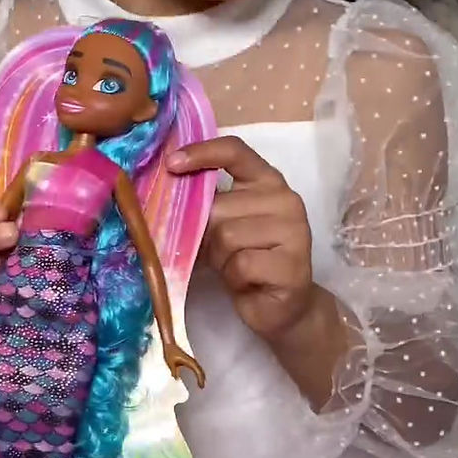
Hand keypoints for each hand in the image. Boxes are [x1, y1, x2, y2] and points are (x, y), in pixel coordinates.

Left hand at [162, 342, 205, 388]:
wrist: (170, 344)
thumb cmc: (171, 351)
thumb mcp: (171, 364)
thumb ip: (174, 372)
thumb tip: (176, 379)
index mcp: (189, 361)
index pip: (198, 372)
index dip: (201, 379)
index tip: (201, 386)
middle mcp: (192, 361)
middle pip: (200, 371)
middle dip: (202, 379)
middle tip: (202, 387)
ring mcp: (191, 360)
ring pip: (199, 369)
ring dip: (201, 375)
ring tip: (201, 383)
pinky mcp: (188, 360)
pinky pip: (195, 367)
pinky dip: (197, 372)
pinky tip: (196, 375)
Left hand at [167, 136, 313, 341]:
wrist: (281, 306)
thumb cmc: (246, 260)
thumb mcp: (223, 226)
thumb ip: (206, 204)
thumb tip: (163, 192)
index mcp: (267, 181)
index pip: (235, 151)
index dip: (201, 153)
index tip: (171, 164)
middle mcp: (285, 199)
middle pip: (220, 205)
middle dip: (207, 234)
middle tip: (217, 253)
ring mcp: (294, 231)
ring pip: (228, 236)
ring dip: (222, 259)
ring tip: (236, 268)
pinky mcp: (292, 264)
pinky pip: (241, 264)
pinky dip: (234, 278)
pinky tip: (249, 282)